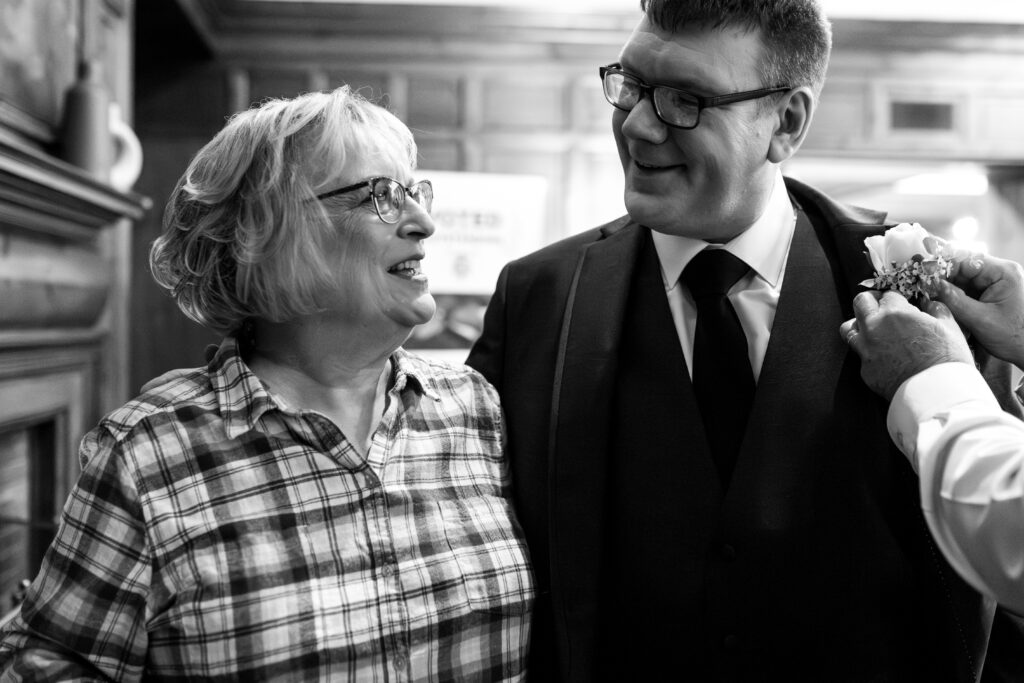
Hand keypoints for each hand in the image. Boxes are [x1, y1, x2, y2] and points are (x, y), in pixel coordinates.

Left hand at [840, 290, 972, 400]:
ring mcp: (866, 350)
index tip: (901, 303)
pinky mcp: (864, 370)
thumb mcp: (951, 328)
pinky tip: (882, 355)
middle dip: (871, 301)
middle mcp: (874, 328)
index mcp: (895, 313)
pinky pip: (860, 354)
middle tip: (882, 307)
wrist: (937, 394)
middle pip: (860, 302)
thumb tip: (931, 304)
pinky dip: (868, 351)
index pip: (887, 294)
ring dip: (859, 325)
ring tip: (873, 329)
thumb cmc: (948, 360)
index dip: (896, 298)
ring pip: (848, 328)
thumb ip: (937, 310)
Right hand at [932, 253, 1023, 368]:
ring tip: (925, 293)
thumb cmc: (1015, 336)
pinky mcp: (989, 294)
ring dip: (944, 286)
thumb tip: (930, 285)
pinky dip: (951, 295)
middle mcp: (999, 273)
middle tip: (919, 284)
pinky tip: (937, 300)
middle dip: (940, 276)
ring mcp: (994, 283)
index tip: (922, 271)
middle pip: (962, 267)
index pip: (966, 259)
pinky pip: (966, 289)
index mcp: (1002, 272)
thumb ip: (954, 300)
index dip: (942, 264)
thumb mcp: (980, 319)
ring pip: (961, 279)